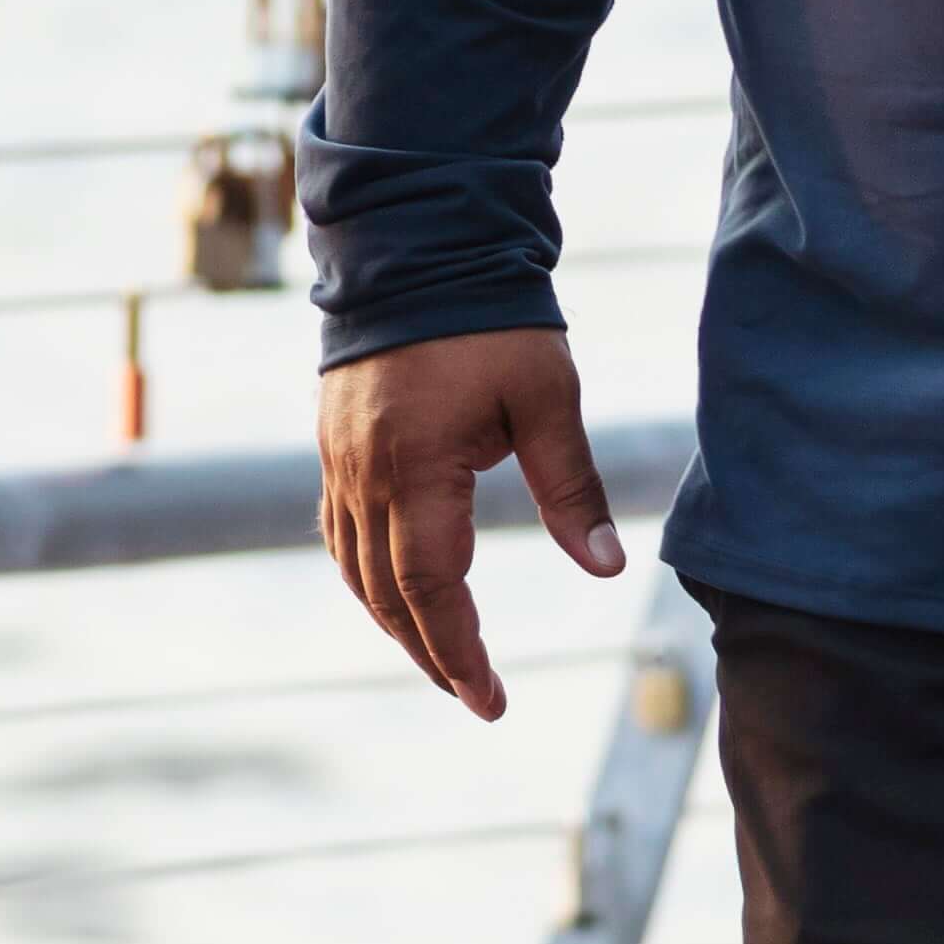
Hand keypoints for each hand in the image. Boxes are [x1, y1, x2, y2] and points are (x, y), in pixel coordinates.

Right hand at [315, 324, 623, 714]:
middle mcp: (363, 473)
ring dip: (396, 621)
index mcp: (414, 466)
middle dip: (430, 652)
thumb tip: (608, 567)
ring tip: (443, 657)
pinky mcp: (334, 443)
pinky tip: (397, 590)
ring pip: (356, 568)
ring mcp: (340, 459)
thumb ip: (571, 488)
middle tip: (476, 695)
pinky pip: (340, 531)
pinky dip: (368, 575)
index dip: (458, 651)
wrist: (417, 244)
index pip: (429, 588)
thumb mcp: (546, 399)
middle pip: (386, 593)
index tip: (491, 699)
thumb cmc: (491, 319)